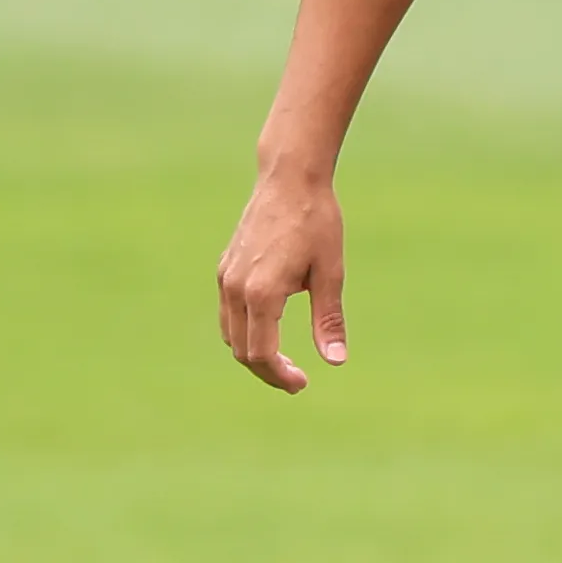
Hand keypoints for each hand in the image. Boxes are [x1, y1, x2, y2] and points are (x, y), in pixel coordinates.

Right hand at [217, 164, 346, 391]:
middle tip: (297, 380)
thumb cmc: (316, 221)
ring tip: (284, 361)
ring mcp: (226, 277)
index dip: (280, 376)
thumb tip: (336, 361)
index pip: (262, 354)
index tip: (302, 384)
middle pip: (242, 351)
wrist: (289, 178)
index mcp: (262, 292)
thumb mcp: (331, 272)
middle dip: (268, 371)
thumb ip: (329, 319)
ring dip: (253, 354)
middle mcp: (235, 288)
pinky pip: (227, 314)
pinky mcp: (224, 268)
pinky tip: (268, 331)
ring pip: (230, 335)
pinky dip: (243, 332)